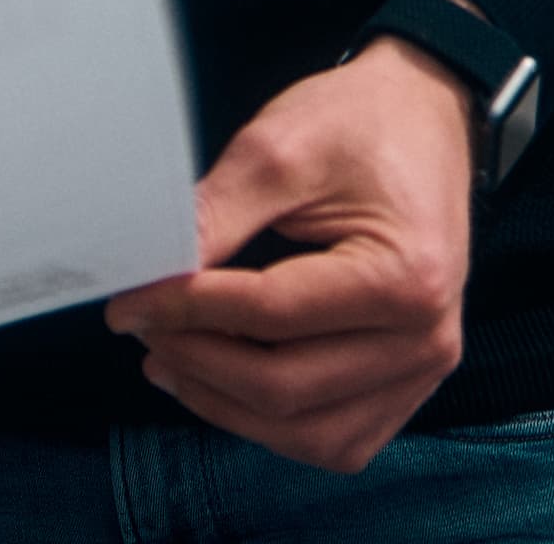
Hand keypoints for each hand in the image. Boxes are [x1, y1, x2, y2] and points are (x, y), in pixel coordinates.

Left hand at [102, 36, 476, 471]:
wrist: (422, 116)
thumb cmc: (359, 124)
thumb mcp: (279, 148)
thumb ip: (216, 216)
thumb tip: (150, 274)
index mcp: (405, 277)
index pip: (268, 314)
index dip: (184, 310)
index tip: (127, 301)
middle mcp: (426, 338)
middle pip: (286, 387)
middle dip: (197, 362)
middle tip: (140, 327)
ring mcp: (424, 367)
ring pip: (311, 433)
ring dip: (228, 408)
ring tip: (169, 362)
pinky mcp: (410, 380)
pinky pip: (338, 436)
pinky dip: (275, 426)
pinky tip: (223, 386)